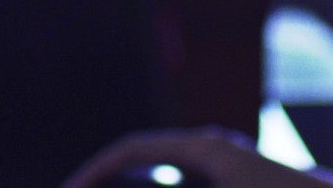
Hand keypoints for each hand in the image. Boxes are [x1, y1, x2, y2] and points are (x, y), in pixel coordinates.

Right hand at [60, 128, 332, 187]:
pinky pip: (187, 185)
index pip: (131, 149)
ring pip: (167, 176)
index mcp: (204, 148)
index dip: (95, 171)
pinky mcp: (237, 182)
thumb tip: (129, 167)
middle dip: (111, 182)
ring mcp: (227, 166)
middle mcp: (213, 149)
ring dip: (140, 187)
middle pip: (144, 161)